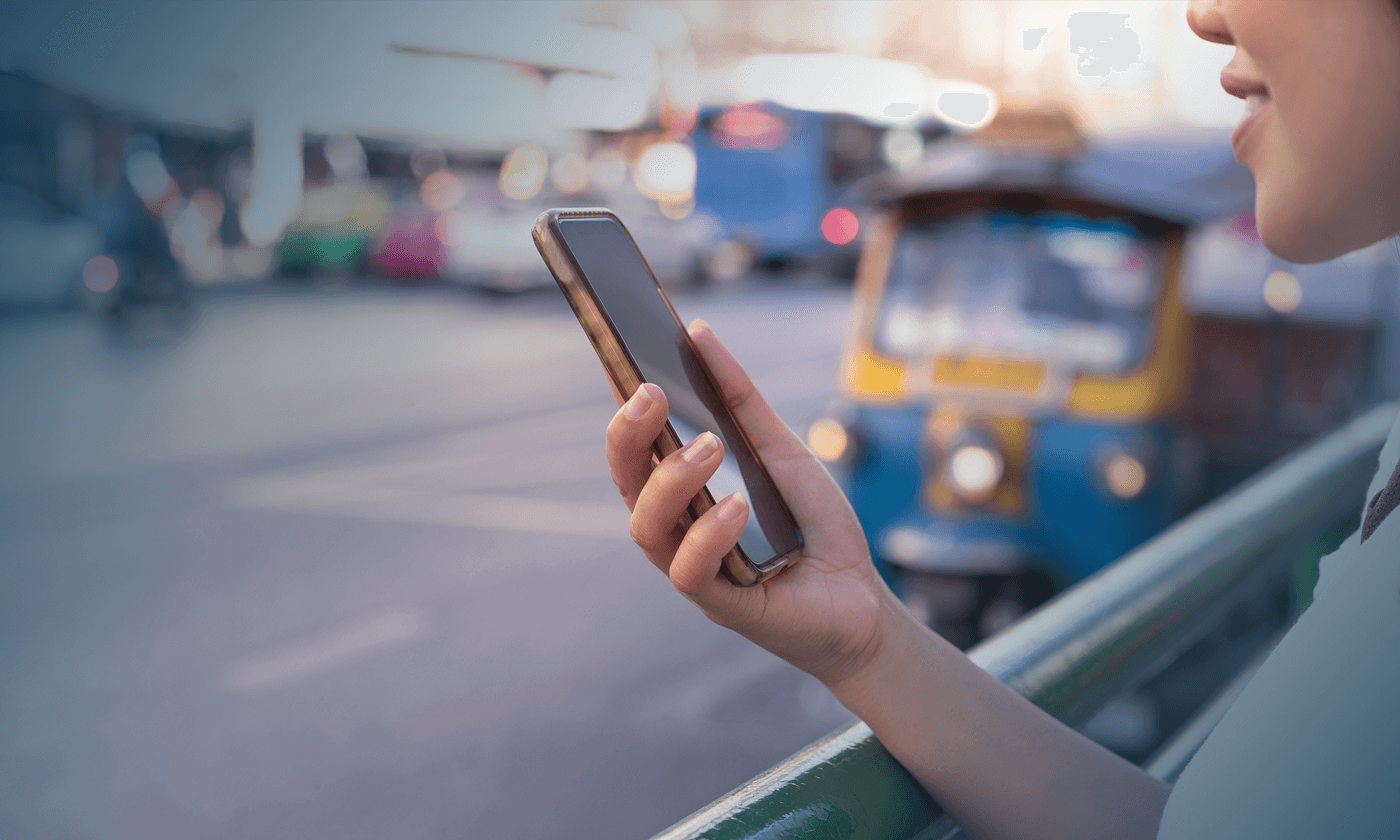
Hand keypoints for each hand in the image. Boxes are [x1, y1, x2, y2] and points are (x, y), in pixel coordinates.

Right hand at [605, 318, 892, 686]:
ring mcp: (692, 566)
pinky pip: (689, 571)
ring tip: (709, 448)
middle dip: (629, 435)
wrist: (862, 598)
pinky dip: (708, 535)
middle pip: (626, 481)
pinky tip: (735, 508)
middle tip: (651, 394)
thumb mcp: (783, 450)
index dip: (621, 405)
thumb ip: (742, 401)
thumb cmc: (813, 525)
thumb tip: (700, 334)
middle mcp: (676, 527)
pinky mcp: (719, 603)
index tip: (620, 360)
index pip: (637, 445)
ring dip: (671, 481)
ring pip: (647, 526)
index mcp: (684, 490)